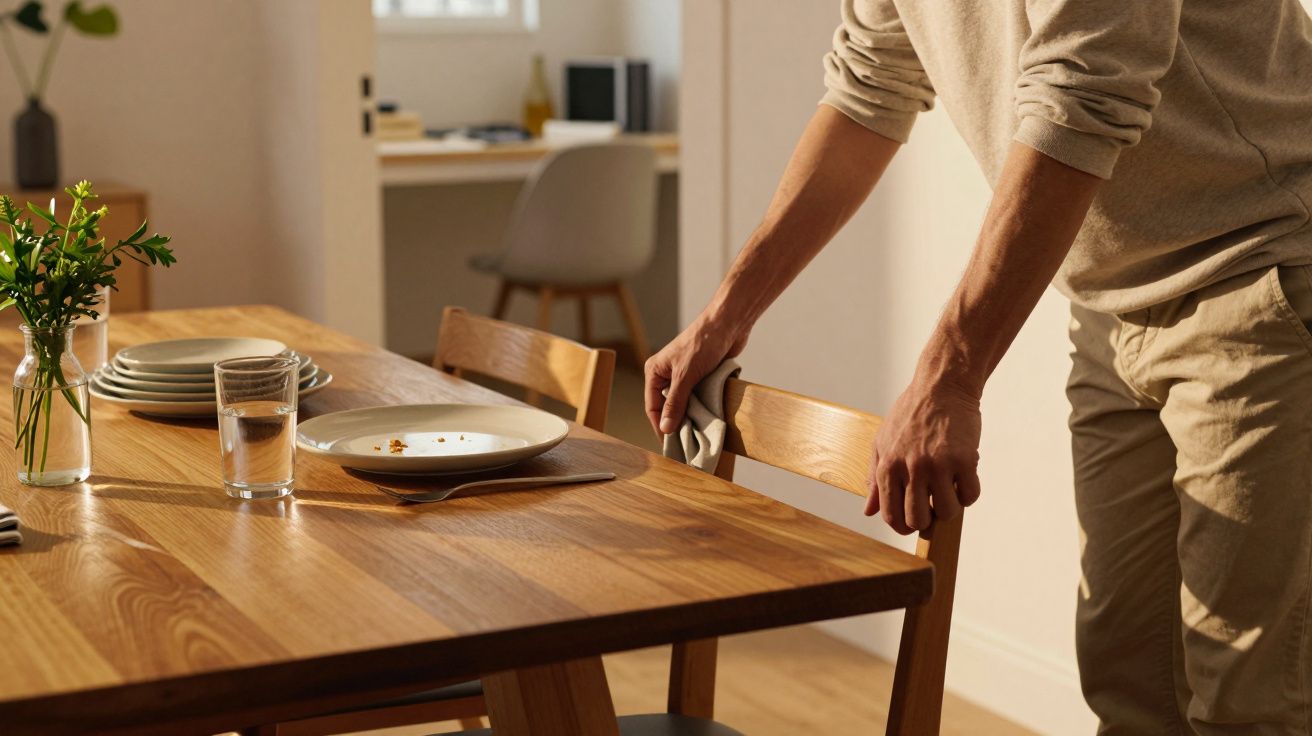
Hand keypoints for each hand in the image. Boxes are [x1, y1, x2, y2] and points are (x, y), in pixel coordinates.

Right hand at [645, 314, 749, 434]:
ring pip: (683, 403)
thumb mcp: (685, 376)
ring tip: (698, 434)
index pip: (652, 407)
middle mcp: (666, 374)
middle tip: (687, 443)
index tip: (672, 445)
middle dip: (676, 423)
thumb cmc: (703, 343)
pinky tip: (707, 418)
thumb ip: (675, 403)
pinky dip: (702, 407)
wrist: (728, 324)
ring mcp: (683, 375)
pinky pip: (697, 397)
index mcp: (655, 372)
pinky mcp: (700, 375)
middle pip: (667, 406)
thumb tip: (666, 428)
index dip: (661, 426)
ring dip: (691, 416)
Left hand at [865, 377, 981, 533]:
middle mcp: (911, 468)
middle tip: (934, 505)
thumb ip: (875, 478)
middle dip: (928, 520)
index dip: (903, 525)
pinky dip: (969, 493)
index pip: (891, 515)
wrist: (942, 387)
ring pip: (947, 512)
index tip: (913, 523)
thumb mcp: (882, 442)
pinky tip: (964, 477)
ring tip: (950, 488)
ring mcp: (938, 465)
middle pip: (918, 519)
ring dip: (951, 506)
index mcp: (888, 466)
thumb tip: (868, 510)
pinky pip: (970, 496)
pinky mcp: (964, 459)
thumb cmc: (911, 413)